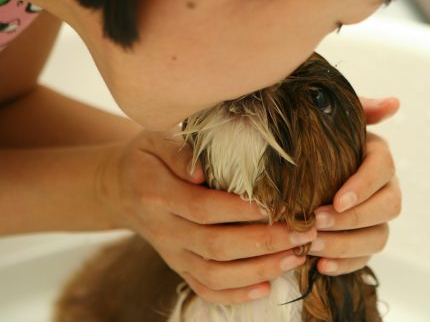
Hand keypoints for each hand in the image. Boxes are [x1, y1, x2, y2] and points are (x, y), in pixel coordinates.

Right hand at [97, 130, 316, 303]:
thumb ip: (179, 151)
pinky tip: (266, 288)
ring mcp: (172, 254)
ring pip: (214, 274)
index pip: (204, 208)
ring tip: (295, 257)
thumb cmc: (148, 158)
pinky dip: (235, 295)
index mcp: (158, 195)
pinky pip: (204, 289)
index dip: (241, 210)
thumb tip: (202, 170)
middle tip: (302, 232)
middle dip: (263, 243)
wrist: (121, 189)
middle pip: (216, 246)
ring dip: (258, 270)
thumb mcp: (155, 140)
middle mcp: (165, 231)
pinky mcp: (179, 268)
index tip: (276, 204)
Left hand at [308, 97, 401, 274]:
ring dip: (347, 244)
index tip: (337, 200)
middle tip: (317, 222)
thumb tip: (394, 103)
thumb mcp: (331, 120)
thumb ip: (360, 109)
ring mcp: (376, 217)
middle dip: (354, 218)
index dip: (364, 186)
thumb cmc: (314, 141)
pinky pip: (365, 258)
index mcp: (376, 156)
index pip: (383, 169)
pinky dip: (345, 264)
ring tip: (313, 246)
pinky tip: (320, 266)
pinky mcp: (364, 240)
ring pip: (379, 237)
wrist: (297, 166)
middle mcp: (384, 187)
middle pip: (388, 207)